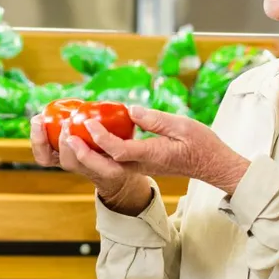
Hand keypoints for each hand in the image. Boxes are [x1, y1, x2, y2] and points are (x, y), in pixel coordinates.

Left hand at [29, 112, 151, 213]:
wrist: (114, 173)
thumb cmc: (126, 152)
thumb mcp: (137, 144)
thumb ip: (138, 130)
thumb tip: (132, 110)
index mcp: (110, 169)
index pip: (96, 164)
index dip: (88, 148)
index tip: (89, 125)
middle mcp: (88, 170)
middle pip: (71, 162)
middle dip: (64, 141)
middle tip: (66, 122)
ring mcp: (72, 166)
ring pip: (51, 160)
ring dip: (43, 139)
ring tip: (41, 119)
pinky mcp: (61, 159)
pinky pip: (44, 156)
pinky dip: (38, 139)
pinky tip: (38, 120)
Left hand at [86, 106, 250, 194]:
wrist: (212, 165)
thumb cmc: (201, 145)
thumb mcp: (183, 126)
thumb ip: (156, 119)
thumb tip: (131, 110)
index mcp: (152, 155)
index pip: (119, 150)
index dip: (101, 137)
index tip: (89, 122)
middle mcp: (142, 165)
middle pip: (104, 165)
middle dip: (82, 153)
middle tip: (67, 135)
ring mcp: (140, 167)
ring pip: (105, 166)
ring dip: (85, 154)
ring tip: (70, 135)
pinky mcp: (139, 165)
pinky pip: (112, 162)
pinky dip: (97, 152)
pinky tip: (88, 137)